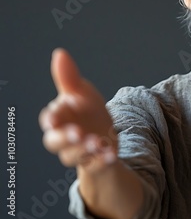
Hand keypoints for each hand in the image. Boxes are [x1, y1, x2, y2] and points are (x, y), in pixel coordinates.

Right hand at [39, 48, 117, 171]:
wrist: (104, 136)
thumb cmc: (87, 112)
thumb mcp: (82, 92)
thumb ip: (69, 78)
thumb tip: (60, 53)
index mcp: (60, 118)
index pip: (50, 119)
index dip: (51, 120)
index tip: (55, 119)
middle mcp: (65, 137)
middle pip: (54, 142)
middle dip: (65, 139)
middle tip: (78, 133)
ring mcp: (79, 152)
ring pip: (73, 156)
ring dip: (84, 150)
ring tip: (97, 143)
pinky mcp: (94, 162)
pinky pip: (96, 165)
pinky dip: (102, 160)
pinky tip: (111, 154)